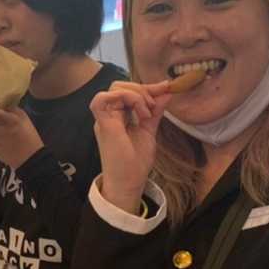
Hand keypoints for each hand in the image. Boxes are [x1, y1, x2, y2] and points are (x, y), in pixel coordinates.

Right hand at [90, 83, 169, 211]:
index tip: (167, 87)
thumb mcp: (149, 130)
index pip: (129, 92)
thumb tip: (166, 92)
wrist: (128, 182)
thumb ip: (156, 112)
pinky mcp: (102, 123)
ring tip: (148, 113)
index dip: (148, 87)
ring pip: (115, 88)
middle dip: (142, 89)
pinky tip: (140, 113)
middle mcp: (109, 115)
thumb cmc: (136, 163)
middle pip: (120, 86)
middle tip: (155, 105)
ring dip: (136, 95)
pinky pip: (103, 98)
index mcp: (118, 116)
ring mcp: (104, 118)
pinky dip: (125, 97)